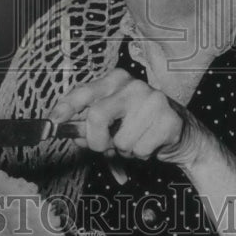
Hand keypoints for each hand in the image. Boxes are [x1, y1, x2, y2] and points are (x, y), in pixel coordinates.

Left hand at [50, 69, 209, 170]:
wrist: (183, 135)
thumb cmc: (140, 127)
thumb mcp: (112, 124)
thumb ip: (88, 127)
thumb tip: (70, 134)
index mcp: (115, 80)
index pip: (83, 92)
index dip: (65, 108)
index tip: (52, 122)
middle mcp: (133, 85)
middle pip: (97, 116)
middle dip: (97, 141)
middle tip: (105, 147)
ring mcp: (153, 99)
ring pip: (121, 140)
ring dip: (125, 150)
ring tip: (137, 140)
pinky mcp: (169, 119)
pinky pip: (141, 149)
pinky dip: (143, 155)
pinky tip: (152, 143)